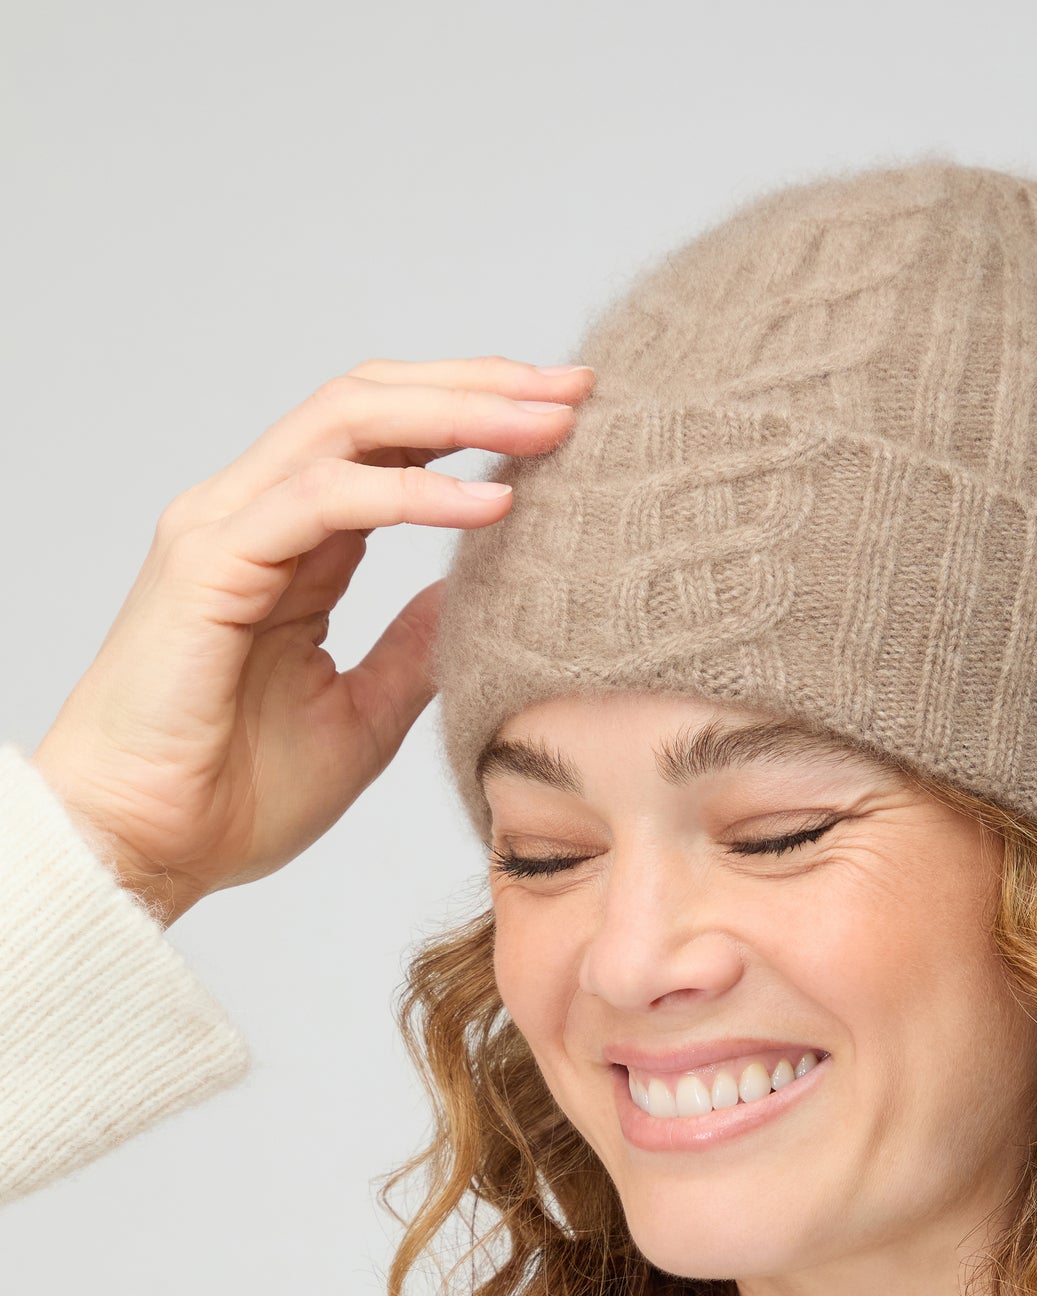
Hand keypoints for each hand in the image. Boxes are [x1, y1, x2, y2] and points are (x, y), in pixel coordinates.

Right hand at [31, 356, 593, 922]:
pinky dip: (413, 493)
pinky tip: (492, 500)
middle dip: (481, 387)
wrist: (142, 851)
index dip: (477, 414)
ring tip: (550, 424)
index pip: (386, 439)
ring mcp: (225, 529)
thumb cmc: (231, 797)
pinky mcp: (210, 564)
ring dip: (459, 414)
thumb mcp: (361, 715)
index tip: (568, 417)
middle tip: (578, 389)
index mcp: (290, 545)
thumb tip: (479, 602)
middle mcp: (253, 514)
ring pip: (349, 424)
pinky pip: (324, 500)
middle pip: (372, 405)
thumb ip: (413, 650)